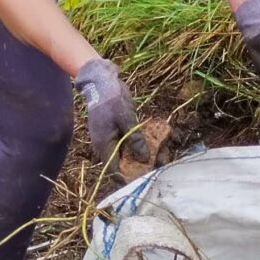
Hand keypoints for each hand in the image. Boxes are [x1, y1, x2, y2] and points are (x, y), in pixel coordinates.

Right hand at [74, 58, 149, 174]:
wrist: (101, 81)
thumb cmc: (111, 100)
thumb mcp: (126, 119)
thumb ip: (135, 140)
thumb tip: (144, 159)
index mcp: (104, 145)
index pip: (114, 171)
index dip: (127, 178)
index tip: (144, 179)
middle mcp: (105, 145)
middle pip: (120, 164)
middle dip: (138, 166)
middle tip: (156, 165)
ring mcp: (110, 137)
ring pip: (125, 153)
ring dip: (139, 155)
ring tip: (158, 154)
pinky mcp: (115, 130)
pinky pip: (126, 142)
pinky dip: (137, 144)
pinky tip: (151, 142)